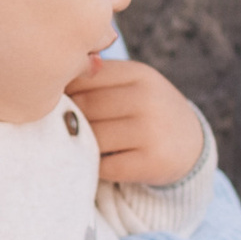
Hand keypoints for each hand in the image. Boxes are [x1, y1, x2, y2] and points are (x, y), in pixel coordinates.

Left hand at [68, 56, 209, 190]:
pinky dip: (95, 166)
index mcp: (138, 74)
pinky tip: (98, 162)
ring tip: (80, 145)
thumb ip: (97, 79)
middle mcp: (147, 99)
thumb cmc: (146, 111)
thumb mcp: (132, 85)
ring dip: (81, 144)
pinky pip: (105, 165)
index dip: (65, 93)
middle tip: (65, 128)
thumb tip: (50, 83)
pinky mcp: (152, 162)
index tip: (58, 104)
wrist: (191, 144)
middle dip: (70, 119)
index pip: (84, 78)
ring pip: (93, 137)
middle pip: (86, 107)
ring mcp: (152, 130)